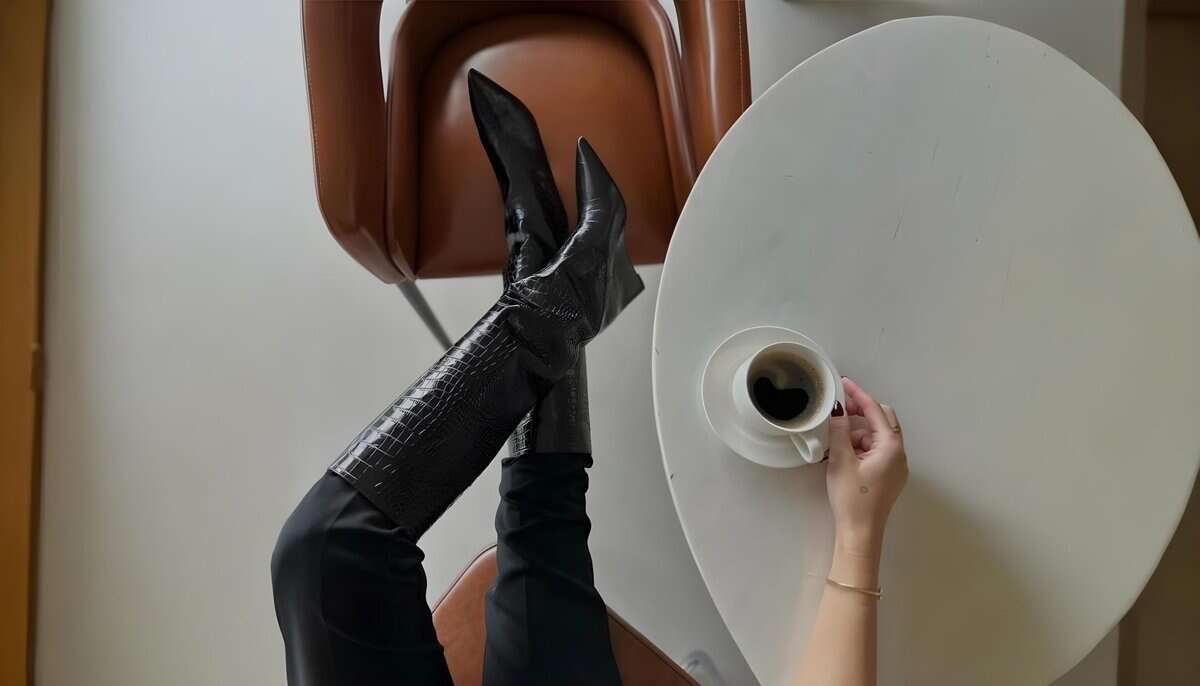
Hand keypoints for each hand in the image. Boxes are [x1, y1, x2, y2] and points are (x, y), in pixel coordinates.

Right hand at [826, 377, 907, 556]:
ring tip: (836, 439)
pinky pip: (878, 451)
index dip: (859, 395)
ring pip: (879, 437)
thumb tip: (837, 408)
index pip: (876, 411)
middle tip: (840, 409)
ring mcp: (897, 466)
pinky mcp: (890, 477)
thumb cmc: (851, 497)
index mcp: (891, 446)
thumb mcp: (841, 460)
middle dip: (863, 412)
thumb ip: (840, 430)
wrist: (860, 532)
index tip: (844, 383)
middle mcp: (899, 453)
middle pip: (884, 421)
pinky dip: (863, 447)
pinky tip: (844, 454)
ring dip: (860, 432)